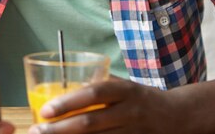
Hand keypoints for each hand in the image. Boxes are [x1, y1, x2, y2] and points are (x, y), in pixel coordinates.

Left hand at [27, 76, 184, 133]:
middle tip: (37, 131)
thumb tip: (63, 88)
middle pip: (91, 123)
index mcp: (125, 90)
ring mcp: (133, 132)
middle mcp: (129, 112)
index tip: (45, 110)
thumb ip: (98, 87)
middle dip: (60, 129)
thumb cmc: (141, 98)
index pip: (93, 94)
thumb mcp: (123, 86)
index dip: (68, 102)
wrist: (178, 116)